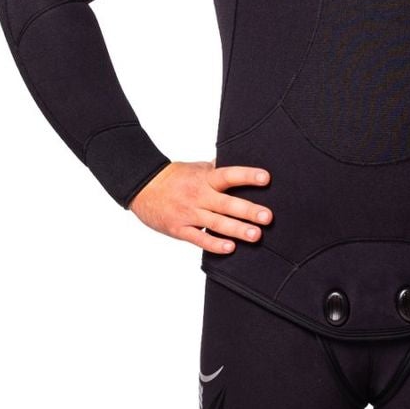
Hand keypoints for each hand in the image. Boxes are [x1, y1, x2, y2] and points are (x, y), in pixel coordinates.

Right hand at [129, 161, 272, 253]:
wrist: (143, 186)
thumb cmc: (175, 177)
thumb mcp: (197, 168)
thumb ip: (218, 169)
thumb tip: (240, 160)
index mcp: (205, 178)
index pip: (229, 175)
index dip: (247, 176)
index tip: (266, 178)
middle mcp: (199, 195)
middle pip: (226, 203)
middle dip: (248, 210)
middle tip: (267, 216)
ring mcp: (189, 213)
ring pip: (216, 223)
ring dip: (236, 229)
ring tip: (255, 235)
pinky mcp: (179, 229)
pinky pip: (199, 238)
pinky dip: (214, 244)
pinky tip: (230, 248)